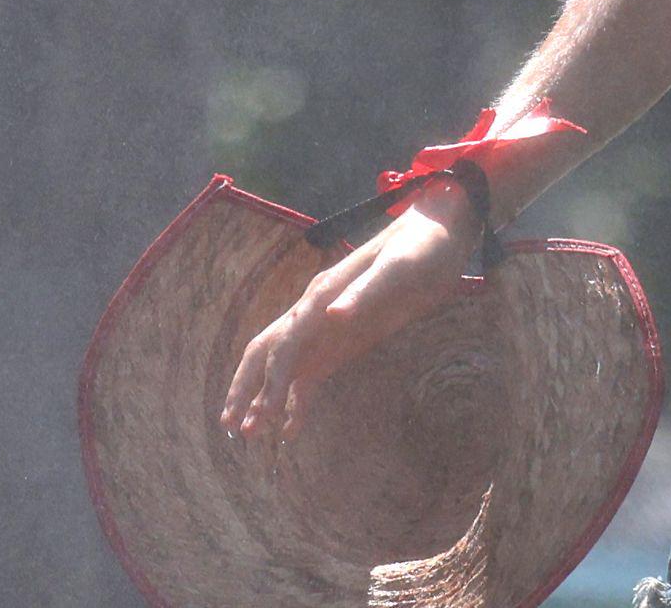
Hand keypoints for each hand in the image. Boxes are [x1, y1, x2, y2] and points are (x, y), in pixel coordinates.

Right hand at [217, 200, 473, 442]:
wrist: (440, 235)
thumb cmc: (420, 249)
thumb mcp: (398, 269)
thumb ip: (364, 292)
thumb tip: (331, 313)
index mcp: (320, 297)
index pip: (283, 344)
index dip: (269, 380)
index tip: (262, 416)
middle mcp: (316, 313)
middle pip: (266, 353)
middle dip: (246, 389)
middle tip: (230, 427)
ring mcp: (328, 329)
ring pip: (283, 367)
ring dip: (266, 398)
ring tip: (250, 435)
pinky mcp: (344, 341)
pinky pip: (310, 374)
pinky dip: (297, 401)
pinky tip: (291, 428)